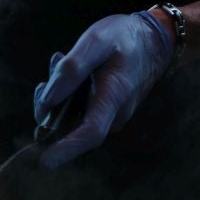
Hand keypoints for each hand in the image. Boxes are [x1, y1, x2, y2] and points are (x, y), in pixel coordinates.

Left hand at [32, 9, 173, 169]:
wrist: (155, 39)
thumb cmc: (125, 37)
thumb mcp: (96, 40)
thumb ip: (72, 69)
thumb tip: (48, 99)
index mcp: (113, 96)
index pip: (90, 133)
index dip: (66, 150)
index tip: (44, 162)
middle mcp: (115, 113)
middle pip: (74, 128)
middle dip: (49, 112)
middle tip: (44, 81)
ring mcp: (113, 114)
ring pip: (75, 119)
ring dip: (57, 99)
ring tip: (58, 64)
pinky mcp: (109, 110)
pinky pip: (81, 111)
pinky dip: (67, 96)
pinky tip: (68, 72)